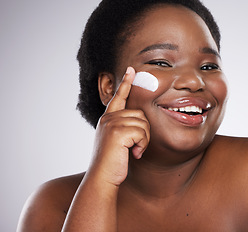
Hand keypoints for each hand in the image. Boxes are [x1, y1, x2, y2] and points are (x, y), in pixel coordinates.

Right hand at [88, 66, 149, 185]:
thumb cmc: (112, 162)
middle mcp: (108, 118)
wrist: (102, 178)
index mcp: (108, 119)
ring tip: (133, 151)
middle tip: (136, 147)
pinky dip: (142, 145)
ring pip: (143, 123)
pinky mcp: (117, 132)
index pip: (118, 97)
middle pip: (140, 114)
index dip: (126, 83)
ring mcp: (111, 124)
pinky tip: (134, 154)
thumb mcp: (116, 141)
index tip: (132, 70)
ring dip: (143, 140)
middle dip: (144, 133)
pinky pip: (142, 133)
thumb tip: (139, 121)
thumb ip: (123, 127)